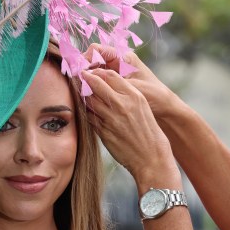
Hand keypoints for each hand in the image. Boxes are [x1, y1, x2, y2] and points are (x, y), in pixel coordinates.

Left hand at [82, 68, 178, 185]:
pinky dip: (86, 112)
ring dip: (82, 95)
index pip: (110, 75)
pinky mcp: (103, 132)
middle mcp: (122, 105)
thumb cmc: (147, 131)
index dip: (97, 72)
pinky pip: (89, 116)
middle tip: (78, 77)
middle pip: (95, 84)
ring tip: (79, 93)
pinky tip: (86, 110)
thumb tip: (105, 81)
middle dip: (84, 79)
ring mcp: (111, 118)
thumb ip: (125, 93)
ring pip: (89, 100)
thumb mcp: (142, 106)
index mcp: (134, 96)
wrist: (151, 157)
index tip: (89, 72)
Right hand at [83, 44, 183, 121]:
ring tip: (78, 90)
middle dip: (81, 69)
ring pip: (92, 72)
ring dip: (85, 80)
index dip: (84, 58)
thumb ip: (112, 82)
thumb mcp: (133, 88)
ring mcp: (114, 74)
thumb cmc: (154, 96)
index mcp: (123, 57)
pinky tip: (86, 97)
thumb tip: (88, 77)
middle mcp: (117, 63)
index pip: (96, 50)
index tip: (77, 72)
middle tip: (74, 82)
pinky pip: (96, 82)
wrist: (165, 109)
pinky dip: (90, 88)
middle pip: (91, 60)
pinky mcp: (112, 86)